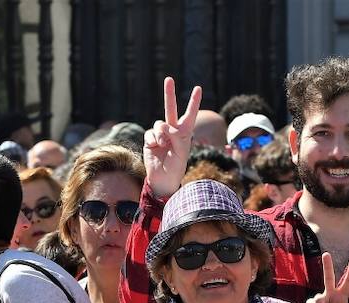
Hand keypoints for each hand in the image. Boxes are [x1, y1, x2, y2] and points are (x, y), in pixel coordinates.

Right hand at [144, 76, 201, 197]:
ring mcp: (160, 134)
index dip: (193, 102)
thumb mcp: (181, 152)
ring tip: (163, 144)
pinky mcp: (149, 139)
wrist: (163, 178)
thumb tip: (164, 125)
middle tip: (169, 79)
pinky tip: (154, 147)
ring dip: (161, 134)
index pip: (189, 114)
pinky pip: (150, 133)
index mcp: (185, 133)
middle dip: (169, 93)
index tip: (198, 88)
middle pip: (170, 108)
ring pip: (159, 124)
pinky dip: (153, 139)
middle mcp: (172, 130)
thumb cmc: (176, 167)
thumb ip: (176, 136)